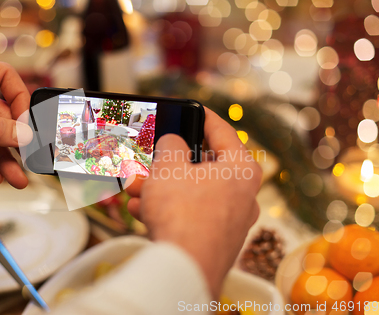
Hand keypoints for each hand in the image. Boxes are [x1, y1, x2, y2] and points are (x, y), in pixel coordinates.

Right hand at [126, 108, 261, 296]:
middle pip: (202, 167)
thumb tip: (172, 144)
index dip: (202, 116)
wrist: (184, 270)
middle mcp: (243, 195)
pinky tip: (141, 210)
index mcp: (242, 169)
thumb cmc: (183, 213)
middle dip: (169, 163)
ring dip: (161, 188)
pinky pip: (189, 215)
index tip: (191, 109)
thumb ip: (170, 146)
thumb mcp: (169, 166)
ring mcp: (230, 220)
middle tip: (152, 156)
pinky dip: (167, 210)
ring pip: (191, 193)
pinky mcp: (215, 240)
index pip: (223, 131)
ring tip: (136, 186)